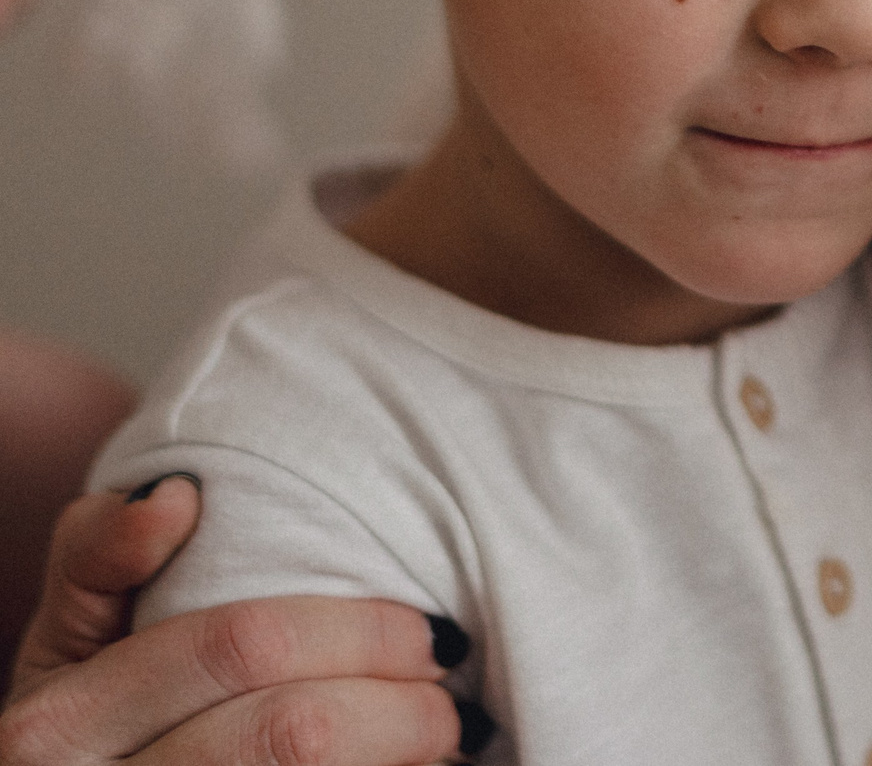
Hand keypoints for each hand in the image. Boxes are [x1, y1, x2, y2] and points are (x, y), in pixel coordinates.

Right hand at [3, 480, 476, 763]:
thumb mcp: (71, 646)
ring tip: (437, 736)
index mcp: (57, 727)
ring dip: (403, 758)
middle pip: (297, 733)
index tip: (424, 631)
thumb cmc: (90, 724)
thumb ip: (100, 561)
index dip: (359, 631)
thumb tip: (176, 499)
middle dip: (403, 705)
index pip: (241, 647)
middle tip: (447, 688)